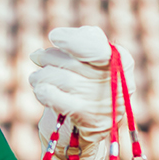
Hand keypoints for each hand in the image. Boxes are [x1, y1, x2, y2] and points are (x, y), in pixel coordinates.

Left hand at [28, 26, 126, 159]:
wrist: (89, 123)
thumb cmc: (87, 83)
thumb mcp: (89, 59)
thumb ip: (80, 42)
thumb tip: (58, 36)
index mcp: (122, 61)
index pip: (97, 48)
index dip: (73, 41)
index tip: (54, 36)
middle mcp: (116, 83)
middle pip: (73, 64)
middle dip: (49, 58)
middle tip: (37, 57)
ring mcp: (103, 103)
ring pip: (62, 80)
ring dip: (41, 75)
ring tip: (36, 77)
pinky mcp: (88, 120)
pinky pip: (56, 99)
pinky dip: (43, 92)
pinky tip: (40, 90)